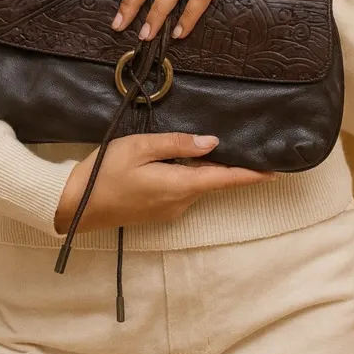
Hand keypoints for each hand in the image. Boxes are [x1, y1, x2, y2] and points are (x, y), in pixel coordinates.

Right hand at [53, 132, 277, 235]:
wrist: (75, 207)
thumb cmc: (105, 172)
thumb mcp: (139, 148)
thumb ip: (177, 144)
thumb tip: (212, 143)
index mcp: (179, 185)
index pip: (225, 179)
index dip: (252, 174)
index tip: (277, 171)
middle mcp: (180, 202)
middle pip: (213, 180)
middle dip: (229, 164)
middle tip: (246, 142)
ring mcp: (169, 210)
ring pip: (197, 184)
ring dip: (206, 168)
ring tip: (211, 143)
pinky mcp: (158, 211)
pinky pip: (183, 189)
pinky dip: (189, 174)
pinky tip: (181, 157)